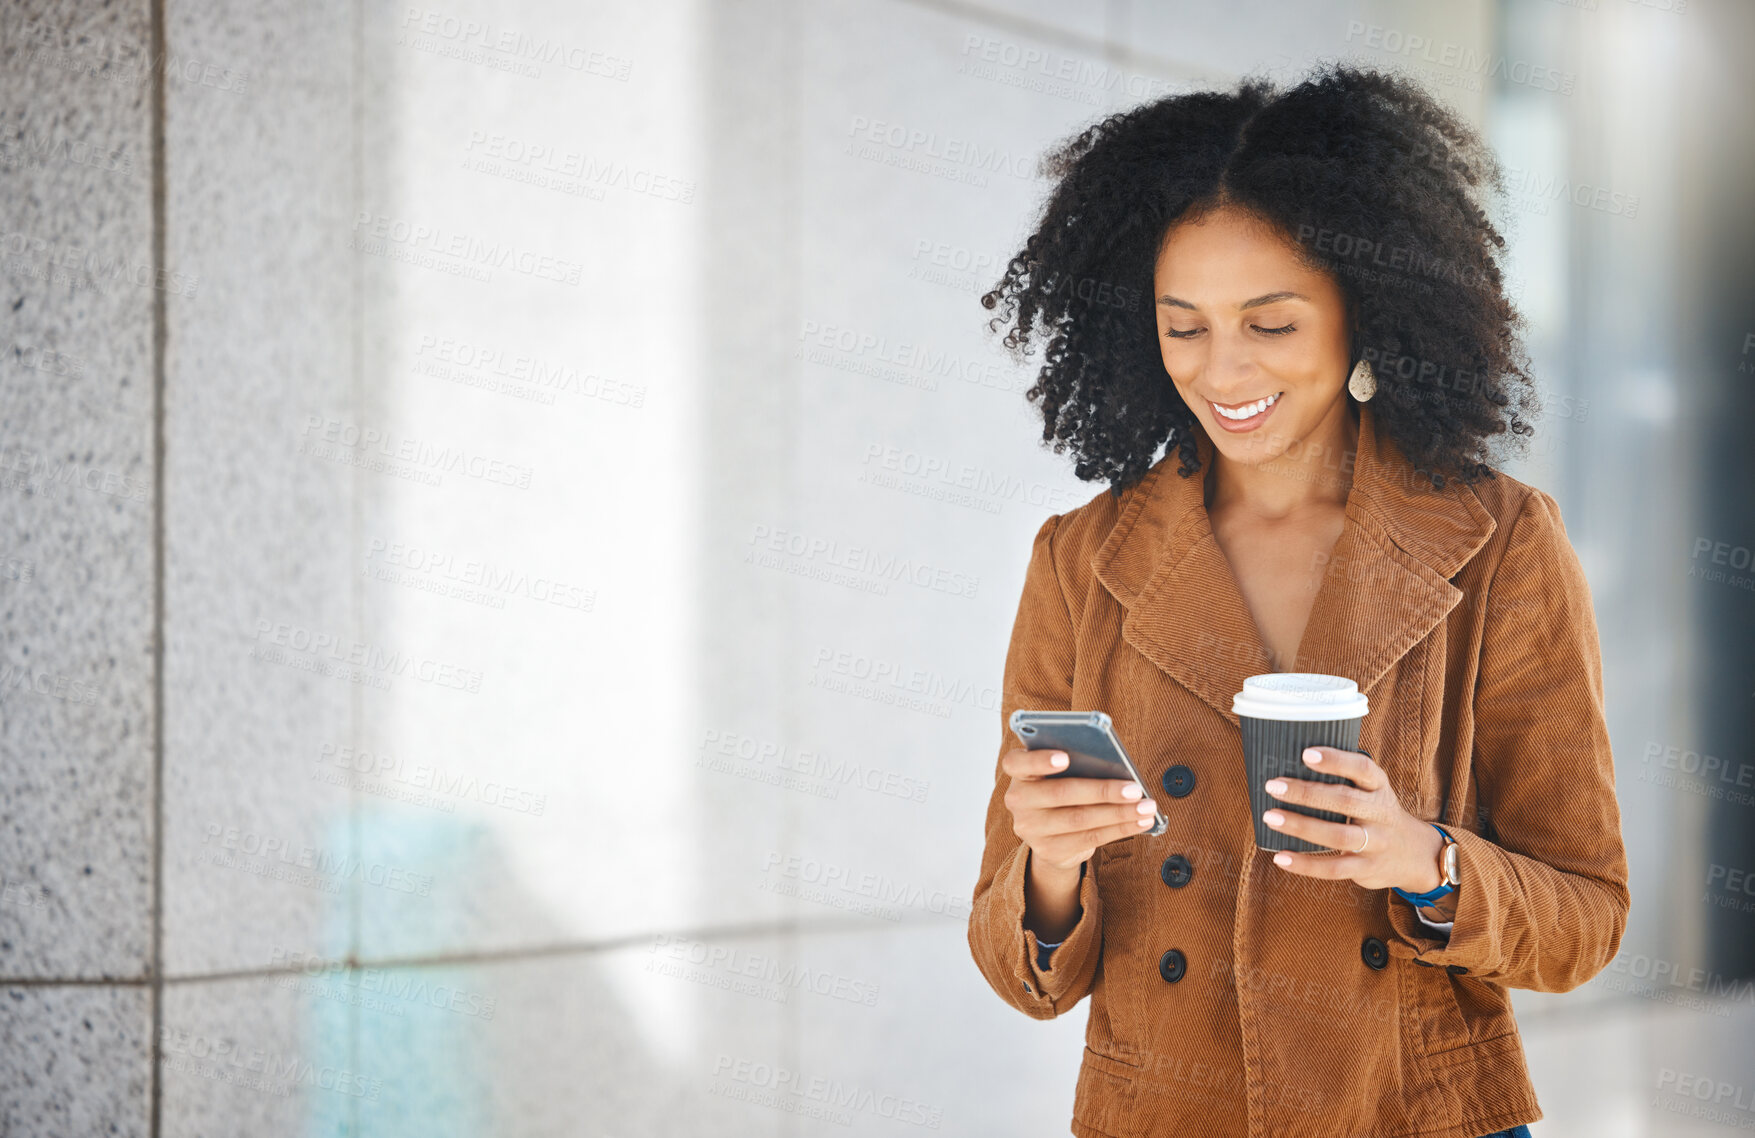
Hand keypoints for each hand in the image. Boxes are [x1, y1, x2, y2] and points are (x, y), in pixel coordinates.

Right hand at [1002, 747, 1158, 873]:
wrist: (1051, 835)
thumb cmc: (1064, 789)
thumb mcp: (1060, 774)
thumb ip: (1076, 765)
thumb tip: (1116, 767)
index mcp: (1019, 773)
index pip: (1016, 763)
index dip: (1039, 760)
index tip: (1065, 757)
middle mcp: (1018, 801)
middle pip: (1061, 793)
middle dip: (1102, 791)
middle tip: (1134, 789)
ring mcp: (1031, 829)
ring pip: (1080, 819)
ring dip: (1119, 813)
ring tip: (1146, 807)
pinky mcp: (1049, 850)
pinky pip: (1090, 838)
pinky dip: (1120, 829)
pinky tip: (1141, 822)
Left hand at [1261, 746, 1445, 892]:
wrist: (1414, 854)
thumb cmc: (1377, 814)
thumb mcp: (1372, 792)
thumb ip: (1344, 780)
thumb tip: (1291, 765)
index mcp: (1380, 788)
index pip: (1362, 768)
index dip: (1336, 760)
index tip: (1306, 754)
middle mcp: (1380, 813)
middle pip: (1344, 800)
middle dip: (1306, 792)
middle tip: (1273, 786)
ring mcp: (1375, 843)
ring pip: (1338, 835)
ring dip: (1301, 826)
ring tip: (1270, 817)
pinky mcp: (1366, 868)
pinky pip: (1333, 868)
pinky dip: (1305, 865)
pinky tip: (1281, 858)